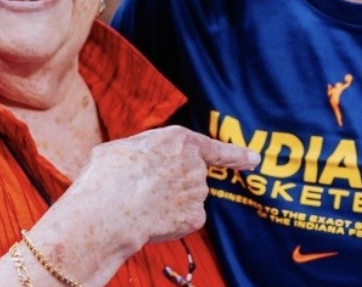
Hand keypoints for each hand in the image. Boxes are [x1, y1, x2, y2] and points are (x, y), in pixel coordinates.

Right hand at [77, 125, 259, 247]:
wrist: (109, 210)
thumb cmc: (107, 176)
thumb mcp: (122, 147)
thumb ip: (145, 150)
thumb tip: (140, 159)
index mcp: (178, 139)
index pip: (214, 147)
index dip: (236, 154)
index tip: (254, 159)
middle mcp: (194, 162)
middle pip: (192, 176)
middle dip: (176, 184)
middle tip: (145, 190)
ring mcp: (198, 190)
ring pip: (189, 198)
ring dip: (172, 202)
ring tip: (143, 203)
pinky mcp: (196, 216)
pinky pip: (186, 219)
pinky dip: (172, 222)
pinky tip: (153, 219)